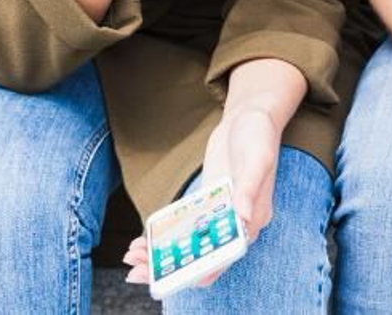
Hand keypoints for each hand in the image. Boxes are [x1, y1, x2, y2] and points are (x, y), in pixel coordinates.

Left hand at [121, 105, 281, 288]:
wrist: (250, 115)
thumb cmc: (258, 135)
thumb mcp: (258, 158)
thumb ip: (250, 188)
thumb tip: (242, 216)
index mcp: (254, 218)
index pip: (225, 255)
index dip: (199, 270)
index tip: (172, 276)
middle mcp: (239, 221)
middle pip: (204, 255)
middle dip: (171, 265)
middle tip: (137, 267)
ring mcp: (222, 212)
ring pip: (192, 243)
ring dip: (164, 253)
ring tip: (133, 253)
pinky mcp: (209, 201)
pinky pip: (187, 225)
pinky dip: (167, 235)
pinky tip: (144, 238)